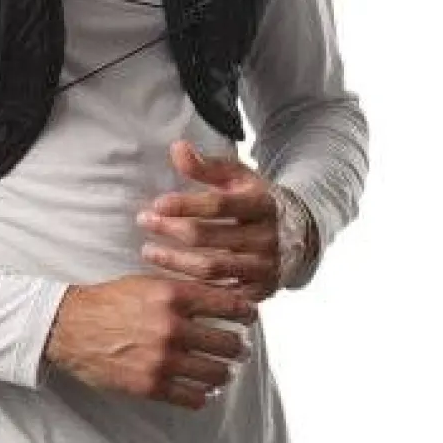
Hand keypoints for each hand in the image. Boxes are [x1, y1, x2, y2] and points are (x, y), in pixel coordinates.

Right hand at [43, 275, 256, 411]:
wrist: (69, 327)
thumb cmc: (109, 301)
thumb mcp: (147, 283)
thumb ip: (184, 289)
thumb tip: (222, 294)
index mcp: (173, 296)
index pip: (228, 305)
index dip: (246, 313)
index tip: (250, 318)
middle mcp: (171, 327)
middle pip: (228, 343)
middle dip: (239, 347)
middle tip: (240, 349)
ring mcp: (162, 359)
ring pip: (216, 373)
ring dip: (224, 373)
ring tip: (223, 371)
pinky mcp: (150, 385)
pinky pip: (193, 398)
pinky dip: (203, 395)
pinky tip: (202, 390)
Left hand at [136, 139, 294, 303]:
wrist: (299, 233)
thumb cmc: (256, 200)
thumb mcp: (238, 178)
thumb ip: (206, 166)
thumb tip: (177, 148)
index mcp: (261, 204)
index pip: (219, 205)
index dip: (185, 205)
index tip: (156, 205)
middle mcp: (266, 237)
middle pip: (209, 238)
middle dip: (171, 231)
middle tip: (144, 222)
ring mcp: (264, 267)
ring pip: (211, 270)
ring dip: (174, 262)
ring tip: (148, 251)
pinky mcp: (260, 291)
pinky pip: (219, 295)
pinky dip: (193, 288)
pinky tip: (170, 278)